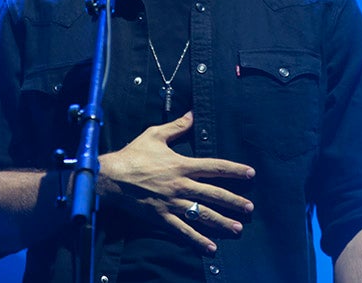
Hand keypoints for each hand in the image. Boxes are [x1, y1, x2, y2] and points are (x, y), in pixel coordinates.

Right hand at [98, 111, 254, 253]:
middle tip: (250, 208)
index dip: (234, 170)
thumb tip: (193, 113)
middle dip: (234, 201)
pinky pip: (182, 230)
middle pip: (213, 194)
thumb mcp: (155, 135)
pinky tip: (211, 248)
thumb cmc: (132, 155)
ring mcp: (172, 203)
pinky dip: (197, 239)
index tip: (250, 173)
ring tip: (237, 228)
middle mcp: (180, 185)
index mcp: (181, 165)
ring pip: (202, 214)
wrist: (111, 177)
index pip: (214, 167)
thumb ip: (177, 126)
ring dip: (221, 222)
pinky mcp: (161, 217)